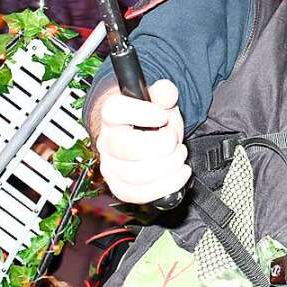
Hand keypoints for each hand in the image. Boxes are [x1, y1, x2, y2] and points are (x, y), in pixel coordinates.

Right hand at [95, 79, 190, 203]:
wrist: (141, 134)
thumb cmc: (149, 116)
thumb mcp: (159, 99)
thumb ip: (164, 92)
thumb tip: (167, 91)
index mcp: (112, 113)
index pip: (116, 111)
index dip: (142, 113)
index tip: (163, 115)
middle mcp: (106, 140)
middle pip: (127, 148)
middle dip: (162, 145)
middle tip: (175, 140)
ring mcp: (111, 166)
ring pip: (134, 175)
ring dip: (167, 167)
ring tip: (179, 156)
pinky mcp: (120, 186)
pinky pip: (137, 194)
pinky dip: (163, 187)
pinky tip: (179, 174)